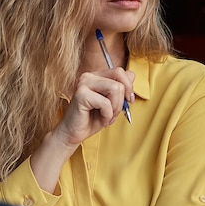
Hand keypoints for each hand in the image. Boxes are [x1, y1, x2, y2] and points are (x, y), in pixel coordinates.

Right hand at [30, 67, 134, 193]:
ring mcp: (84, 83)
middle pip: (119, 80)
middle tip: (115, 112)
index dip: (129, 86)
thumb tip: (131, 74)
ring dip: (115, 108)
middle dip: (122, 100)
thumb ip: (120, 88)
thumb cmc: (91, 119)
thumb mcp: (112, 103)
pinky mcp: (81, 94)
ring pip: (115, 89)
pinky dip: (107, 115)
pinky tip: (100, 119)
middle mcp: (89, 76)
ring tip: (107, 117)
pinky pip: (106, 103)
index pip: (120, 71)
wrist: (73, 134)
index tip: (129, 100)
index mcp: (96, 76)